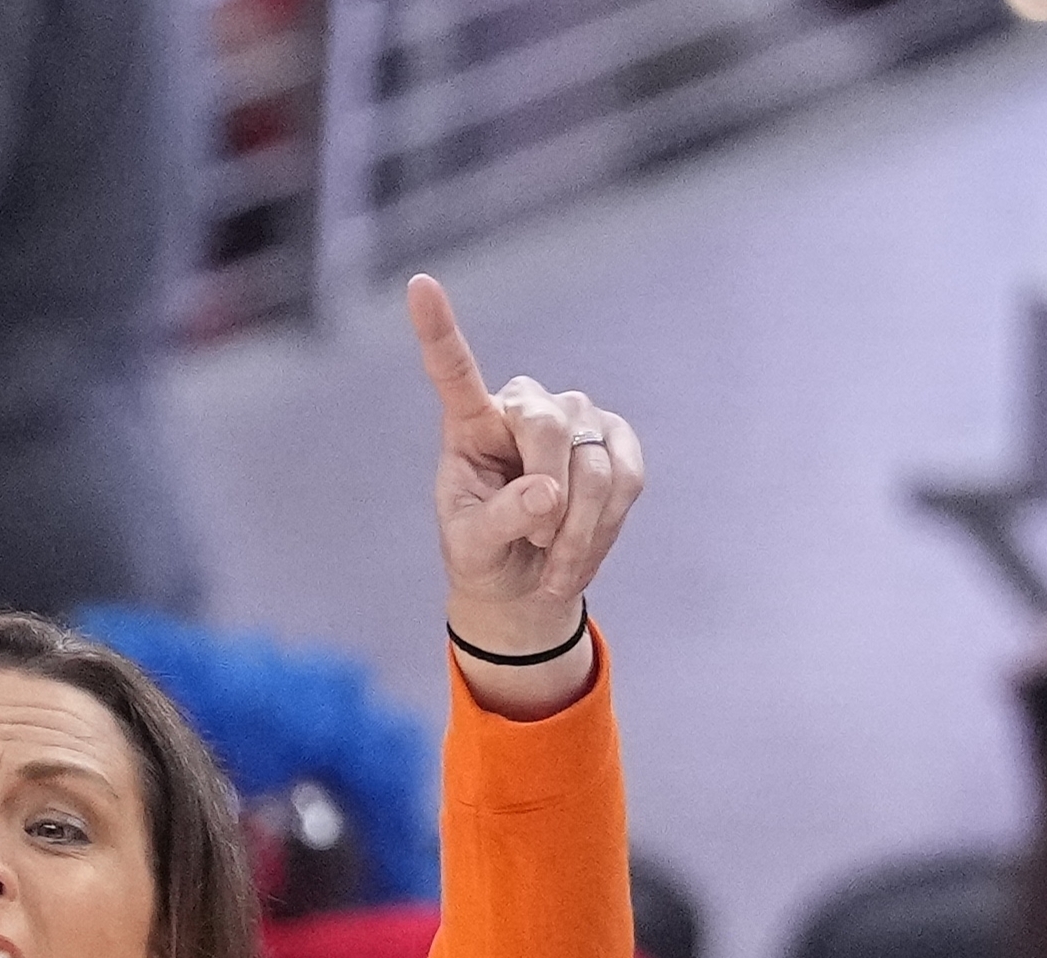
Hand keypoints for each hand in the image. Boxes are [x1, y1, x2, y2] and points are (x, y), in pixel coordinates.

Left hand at [411, 274, 643, 686]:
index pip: (454, 372)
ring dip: (578, 532)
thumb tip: (548, 494)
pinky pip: (626, 478)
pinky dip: (607, 526)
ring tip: (552, 559)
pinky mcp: (616, 438)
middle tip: (534, 543)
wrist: (528, 582)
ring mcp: (574, 415)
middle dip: (548, 499)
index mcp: (470, 423)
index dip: (438, 330)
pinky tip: (581, 549)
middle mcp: (523, 405)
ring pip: (594, 466)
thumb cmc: (487, 553)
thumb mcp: (474, 548)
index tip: (419, 285)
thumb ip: (501, 519)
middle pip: (547, 428)